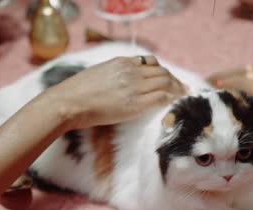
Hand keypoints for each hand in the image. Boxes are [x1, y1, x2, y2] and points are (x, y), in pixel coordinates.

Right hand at [47, 56, 184, 128]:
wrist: (70, 102)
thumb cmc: (78, 90)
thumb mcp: (100, 72)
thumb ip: (116, 73)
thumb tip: (126, 81)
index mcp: (122, 62)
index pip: (151, 62)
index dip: (163, 71)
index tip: (169, 78)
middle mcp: (131, 72)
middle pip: (162, 72)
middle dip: (175, 80)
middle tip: (182, 88)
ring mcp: (134, 87)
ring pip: (165, 83)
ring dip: (176, 89)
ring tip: (182, 95)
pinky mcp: (135, 103)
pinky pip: (160, 97)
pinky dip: (170, 98)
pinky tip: (174, 102)